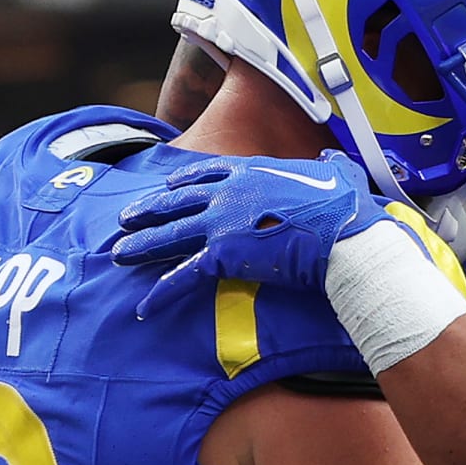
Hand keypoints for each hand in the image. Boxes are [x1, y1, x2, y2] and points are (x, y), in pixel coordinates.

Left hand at [111, 151, 399, 315]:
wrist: (343, 236)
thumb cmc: (346, 209)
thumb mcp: (341, 174)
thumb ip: (332, 165)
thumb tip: (335, 159)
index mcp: (253, 172)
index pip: (207, 173)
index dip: (183, 181)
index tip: (167, 186)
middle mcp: (229, 193)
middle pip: (178, 201)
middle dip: (150, 210)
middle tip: (126, 218)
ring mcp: (221, 223)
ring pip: (169, 234)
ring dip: (142, 245)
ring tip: (118, 252)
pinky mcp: (220, 255)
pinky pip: (181, 276)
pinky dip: (160, 293)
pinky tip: (143, 305)